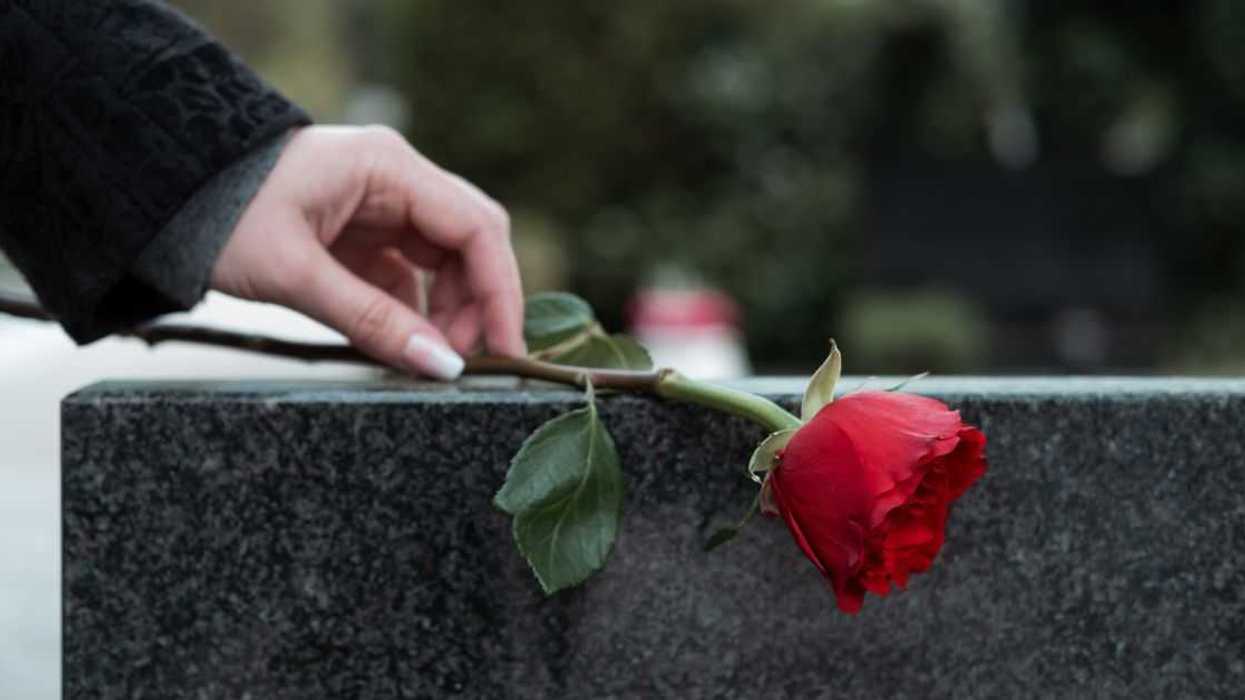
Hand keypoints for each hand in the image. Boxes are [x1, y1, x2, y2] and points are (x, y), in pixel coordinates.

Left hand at [211, 126, 525, 378]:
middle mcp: (394, 180)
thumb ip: (372, 321)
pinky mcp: (360, 232)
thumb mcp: (295, 274)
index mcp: (388, 167)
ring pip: (443, 263)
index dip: (501, 292)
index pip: (477, 228)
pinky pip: (407, 275)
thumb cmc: (219, 215)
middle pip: (469, 245)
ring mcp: (379, 205)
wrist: (162, 196)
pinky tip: (400, 345)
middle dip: (474, 306)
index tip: (506, 350)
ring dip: (444, 314)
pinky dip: (411, 312)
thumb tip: (441, 366)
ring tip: (425, 360)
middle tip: (459, 363)